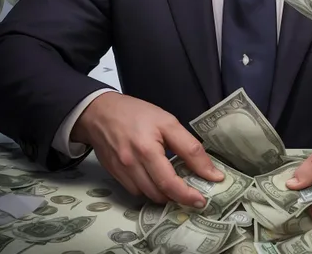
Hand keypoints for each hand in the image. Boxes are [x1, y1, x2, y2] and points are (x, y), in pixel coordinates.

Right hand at [71, 92, 223, 206]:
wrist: (100, 112)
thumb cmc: (137, 113)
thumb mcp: (167, 122)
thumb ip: (189, 147)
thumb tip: (211, 172)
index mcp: (148, 149)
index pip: (171, 181)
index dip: (188, 194)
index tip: (203, 200)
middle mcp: (132, 164)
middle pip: (160, 192)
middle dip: (179, 197)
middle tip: (194, 194)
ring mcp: (122, 172)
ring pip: (148, 196)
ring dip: (165, 195)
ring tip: (177, 186)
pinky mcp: (115, 176)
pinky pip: (136, 192)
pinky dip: (150, 190)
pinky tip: (157, 179)